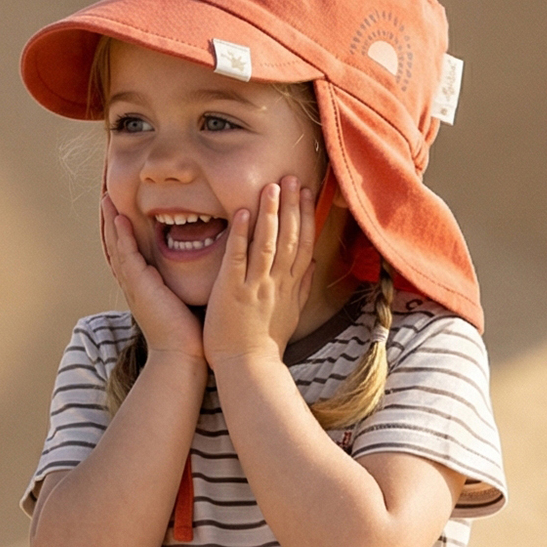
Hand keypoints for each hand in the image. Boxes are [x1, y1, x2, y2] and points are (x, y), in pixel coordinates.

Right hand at [100, 195, 203, 360]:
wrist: (182, 356)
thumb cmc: (188, 335)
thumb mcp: (182, 302)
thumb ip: (183, 284)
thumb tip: (199, 270)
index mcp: (143, 288)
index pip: (129, 254)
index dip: (123, 232)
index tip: (122, 211)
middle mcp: (135, 286)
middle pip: (117, 247)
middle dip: (111, 222)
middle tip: (106, 198)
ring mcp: (135, 286)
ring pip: (118, 247)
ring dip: (111, 222)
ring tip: (107, 199)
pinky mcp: (141, 287)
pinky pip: (128, 256)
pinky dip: (123, 237)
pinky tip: (120, 219)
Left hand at [203, 176, 314, 369]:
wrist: (249, 369)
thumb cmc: (265, 344)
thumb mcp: (290, 314)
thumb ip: (302, 288)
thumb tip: (313, 265)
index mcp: (291, 287)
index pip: (303, 244)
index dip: (306, 216)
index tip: (307, 193)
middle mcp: (277, 283)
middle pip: (290, 238)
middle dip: (292, 206)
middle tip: (292, 177)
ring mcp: (256, 286)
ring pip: (268, 243)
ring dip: (271, 213)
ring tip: (272, 186)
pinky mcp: (233, 292)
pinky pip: (239, 258)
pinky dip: (242, 235)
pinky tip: (244, 212)